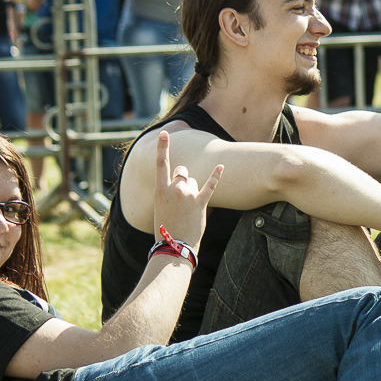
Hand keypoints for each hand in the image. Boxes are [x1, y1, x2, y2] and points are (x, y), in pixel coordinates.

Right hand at [151, 131, 222, 247]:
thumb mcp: (160, 206)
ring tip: (188, 209)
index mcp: (159, 190)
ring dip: (194, 190)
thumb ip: (169, 192)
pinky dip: (216, 176)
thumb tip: (182, 180)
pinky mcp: (201, 203)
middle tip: (182, 196)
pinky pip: (210, 186)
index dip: (162, 147)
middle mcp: (174, 189)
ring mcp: (188, 196)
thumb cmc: (166, 228)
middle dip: (184, 179)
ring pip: (195, 181)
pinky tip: (221, 166)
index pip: (161, 164)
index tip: (165, 133)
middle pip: (183, 172)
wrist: (173, 246)